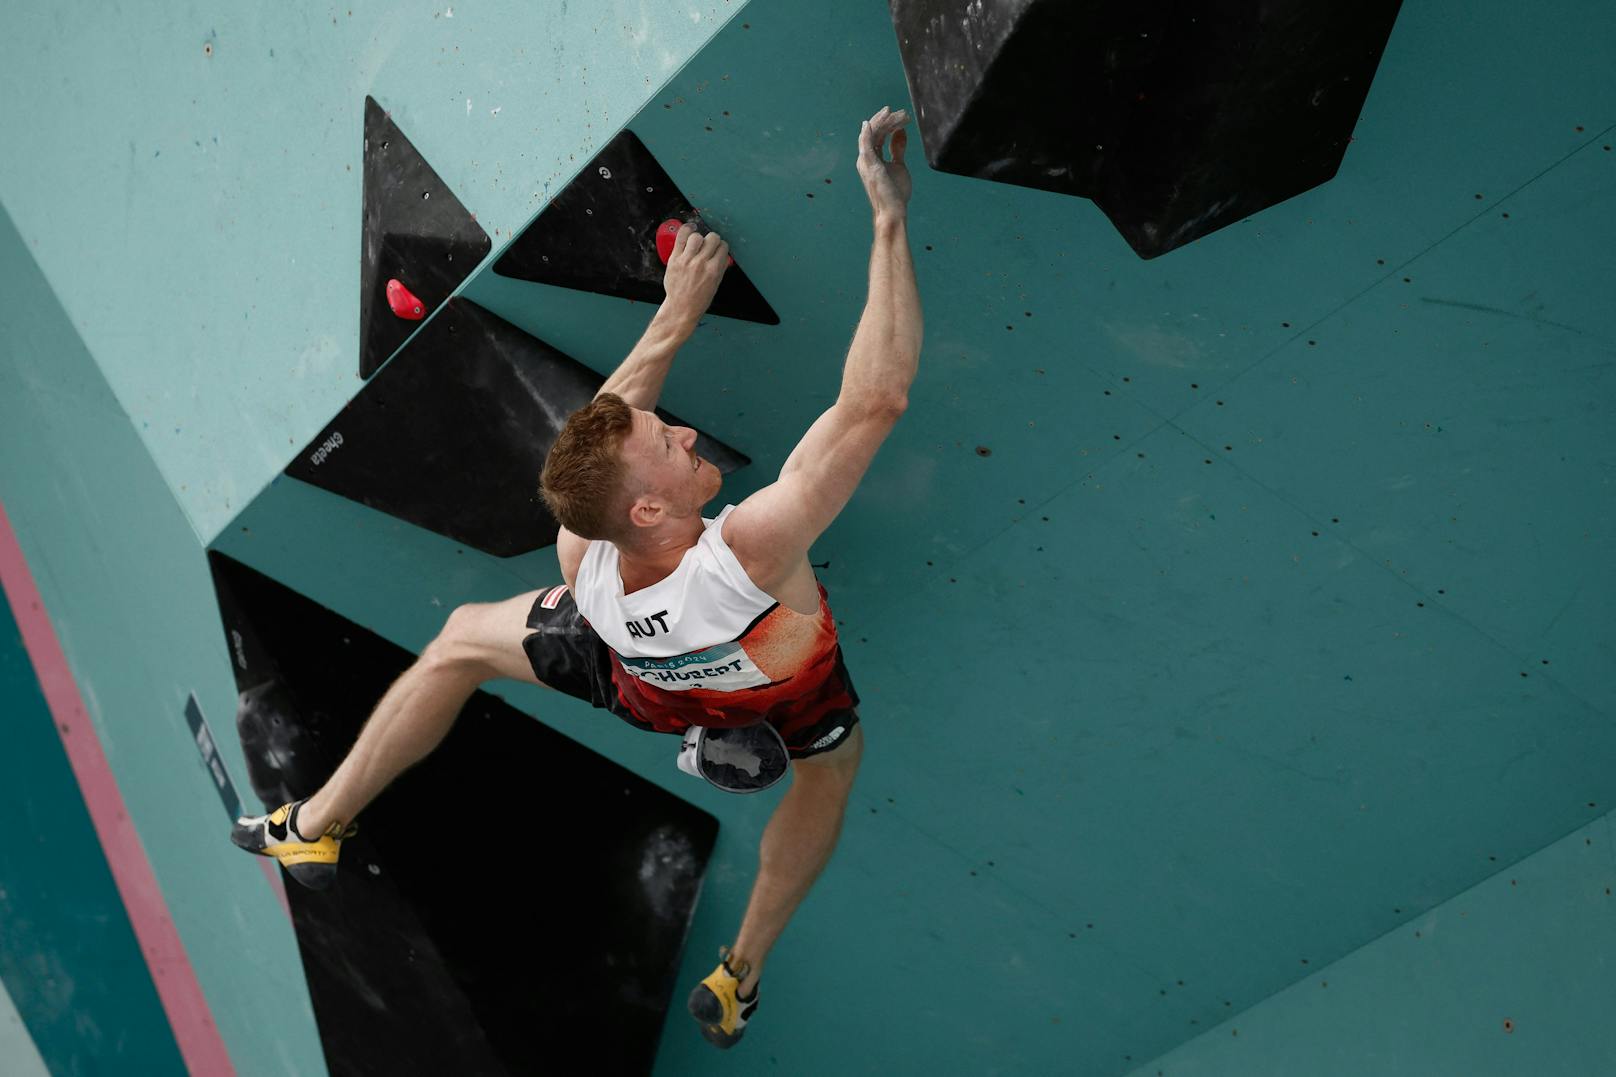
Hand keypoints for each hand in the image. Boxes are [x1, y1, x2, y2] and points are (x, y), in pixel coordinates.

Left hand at [662, 221, 729, 325]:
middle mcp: (701, 263)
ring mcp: (687, 260)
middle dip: (713, 240)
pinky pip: (681, 237)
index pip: (723, 247)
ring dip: (699, 237)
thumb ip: (720, 268)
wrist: (681, 308)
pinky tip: (689, 230)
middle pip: (712, 238)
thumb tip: (723, 255)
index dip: (721, 246)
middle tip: (709, 245)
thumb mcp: (716, 284)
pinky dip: (686, 230)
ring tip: (697, 243)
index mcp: (713, 270)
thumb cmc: (698, 300)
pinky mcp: (674, 258)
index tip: (718, 249)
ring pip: (697, 236)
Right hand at [857, 106, 912, 220]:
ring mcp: (866, 161)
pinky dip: (867, 132)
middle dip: (889, 120)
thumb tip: (900, 132)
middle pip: (875, 131)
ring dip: (883, 122)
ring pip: (871, 133)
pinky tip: (870, 122)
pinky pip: (865, 144)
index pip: (879, 134)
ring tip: (895, 113)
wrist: (893, 211)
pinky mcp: (869, 165)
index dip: (890, 124)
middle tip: (904, 114)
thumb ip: (897, 148)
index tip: (904, 118)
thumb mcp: (899, 165)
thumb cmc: (895, 192)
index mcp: (872, 158)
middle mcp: (865, 158)